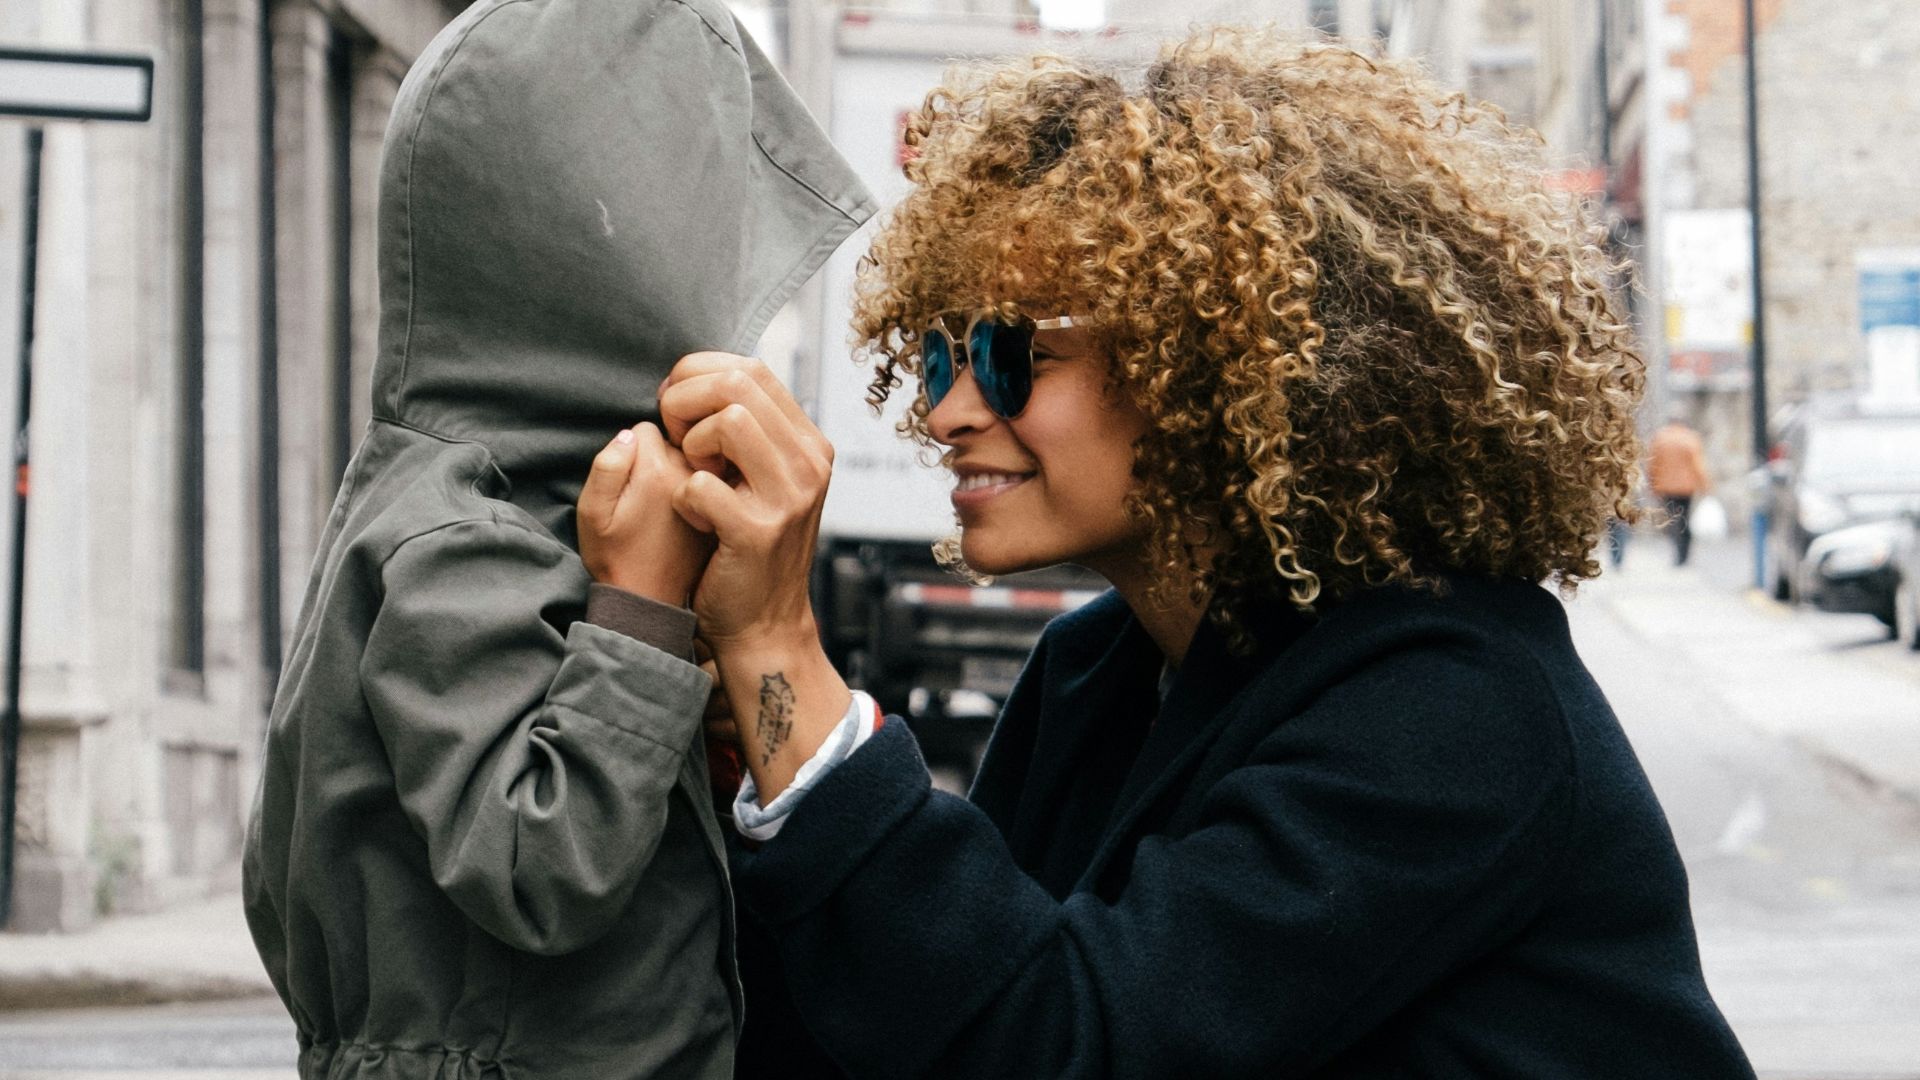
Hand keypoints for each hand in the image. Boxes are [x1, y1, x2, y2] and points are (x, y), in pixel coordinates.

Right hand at [576, 423, 714, 606]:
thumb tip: (630, 434)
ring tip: (665, 508)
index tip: (628, 483)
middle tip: (646, 496)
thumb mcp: (593, 514)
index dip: (631, 451)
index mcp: (657, 469)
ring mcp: (714, 488)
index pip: (646, 428)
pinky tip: (688, 514)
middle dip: (659, 456)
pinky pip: (713, 477)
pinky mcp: (727, 505)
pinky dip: (702, 488)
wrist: (651, 601)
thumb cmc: (615, 556)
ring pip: (696, 457)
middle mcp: (691, 473)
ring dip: (682, 471)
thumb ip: (607, 466)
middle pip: (676, 437)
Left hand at [661, 353, 849, 799]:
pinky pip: (700, 484)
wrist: (763, 625)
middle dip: (685, 401)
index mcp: (809, 443)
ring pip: (727, 420)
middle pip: (738, 383)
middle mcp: (810, 464)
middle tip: (674, 440)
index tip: (677, 410)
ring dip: (689, 445)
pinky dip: (683, 497)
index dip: (698, 376)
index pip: (751, 368)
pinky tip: (695, 517)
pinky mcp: (759, 532)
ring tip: (691, 474)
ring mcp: (790, 497)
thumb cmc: (746, 546)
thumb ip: (748, 430)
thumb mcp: (762, 479)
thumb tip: (702, 377)